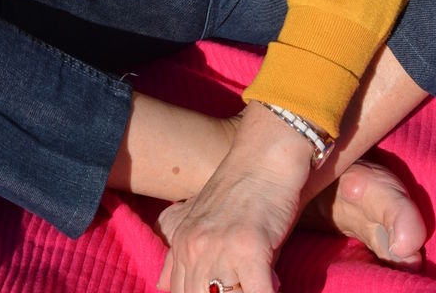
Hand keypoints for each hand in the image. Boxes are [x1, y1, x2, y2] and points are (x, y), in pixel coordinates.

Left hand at [155, 102, 312, 292]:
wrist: (265, 155)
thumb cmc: (241, 188)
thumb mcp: (201, 218)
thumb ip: (181, 252)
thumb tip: (161, 285)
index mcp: (181, 243)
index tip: (225, 286)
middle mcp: (194, 247)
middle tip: (241, 283)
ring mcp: (219, 248)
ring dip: (242, 292)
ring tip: (256, 280)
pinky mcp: (249, 248)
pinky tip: (274, 284)